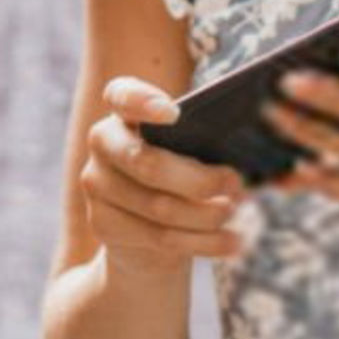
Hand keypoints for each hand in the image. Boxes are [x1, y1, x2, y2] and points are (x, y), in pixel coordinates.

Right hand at [80, 76, 248, 270]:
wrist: (148, 231)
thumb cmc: (182, 174)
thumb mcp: (192, 150)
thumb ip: (206, 143)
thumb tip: (242, 162)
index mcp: (125, 110)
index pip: (124, 96)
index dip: (144, 102)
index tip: (174, 113)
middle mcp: (103, 141)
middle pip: (149, 163)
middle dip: (201, 180)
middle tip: (237, 184)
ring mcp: (96, 183)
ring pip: (160, 206)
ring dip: (208, 214)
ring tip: (235, 213)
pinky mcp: (102, 223)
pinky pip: (160, 237)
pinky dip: (204, 242)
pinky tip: (230, 241)